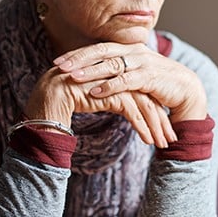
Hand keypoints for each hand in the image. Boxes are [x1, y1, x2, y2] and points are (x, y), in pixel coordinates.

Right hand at [23, 66, 174, 146]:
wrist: (46, 100)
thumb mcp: (96, 98)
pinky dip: (143, 127)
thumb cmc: (67, 101)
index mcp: (116, 72)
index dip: (154, 110)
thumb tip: (128, 107)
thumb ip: (112, 98)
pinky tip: (149, 141)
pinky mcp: (109, 93)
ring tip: (163, 143)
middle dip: (160, 119)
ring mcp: (114, 82)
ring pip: (144, 104)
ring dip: (156, 126)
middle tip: (170, 137)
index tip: (164, 126)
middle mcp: (118, 74)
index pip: (142, 92)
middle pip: (147, 97)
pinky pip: (132, 112)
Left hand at [52, 42, 207, 123]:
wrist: (185, 89)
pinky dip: (109, 86)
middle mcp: (134, 51)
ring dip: (90, 71)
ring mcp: (142, 62)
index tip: (58, 61)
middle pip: (101, 51)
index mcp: (128, 48)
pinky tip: (95, 92)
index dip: (78, 54)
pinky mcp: (150, 76)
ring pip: (111, 64)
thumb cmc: (156, 83)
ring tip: (72, 78)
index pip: (98, 48)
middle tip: (59, 66)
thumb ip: (116, 72)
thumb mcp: (134, 75)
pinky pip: (126, 80)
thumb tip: (90, 76)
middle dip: (78, 59)